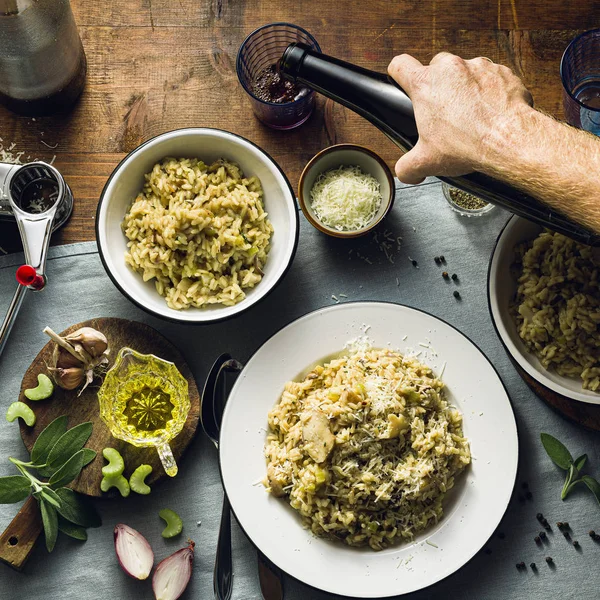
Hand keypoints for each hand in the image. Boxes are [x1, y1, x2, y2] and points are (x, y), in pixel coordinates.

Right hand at [387, 52, 533, 183]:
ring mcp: (478, 66)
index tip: (404, 84)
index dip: (398, 74)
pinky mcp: (502, 71)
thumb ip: (407, 168)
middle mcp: (451, 68)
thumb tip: (406, 173)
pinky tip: (491, 113)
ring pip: (465, 71)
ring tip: (471, 115)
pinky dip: (490, 91)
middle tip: (443, 111)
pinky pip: (491, 77)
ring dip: (465, 88)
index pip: (400, 65)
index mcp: (426, 85)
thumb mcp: (426, 162)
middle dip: (438, 86)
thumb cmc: (466, 146)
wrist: (507, 140)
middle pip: (435, 66)